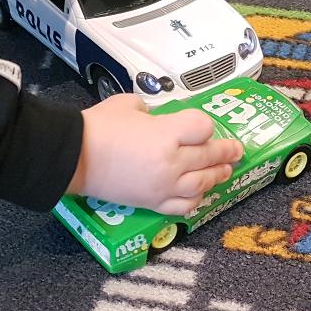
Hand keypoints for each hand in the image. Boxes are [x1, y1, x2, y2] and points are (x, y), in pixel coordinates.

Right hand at [67, 94, 243, 215]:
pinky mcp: (153, 203)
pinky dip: (196, 199)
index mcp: (166, 133)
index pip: (203, 127)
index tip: (201, 126)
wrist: (73, 158)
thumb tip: (157, 117)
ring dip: (218, 175)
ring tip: (225, 171)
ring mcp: (164, 186)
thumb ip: (151, 111)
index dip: (205, 125)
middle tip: (237, 150)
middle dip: (226, 151)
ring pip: (203, 183)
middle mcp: (171, 162)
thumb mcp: (128, 105)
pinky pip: (184, 206)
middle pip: (209, 155)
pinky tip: (200, 193)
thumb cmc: (98, 127)